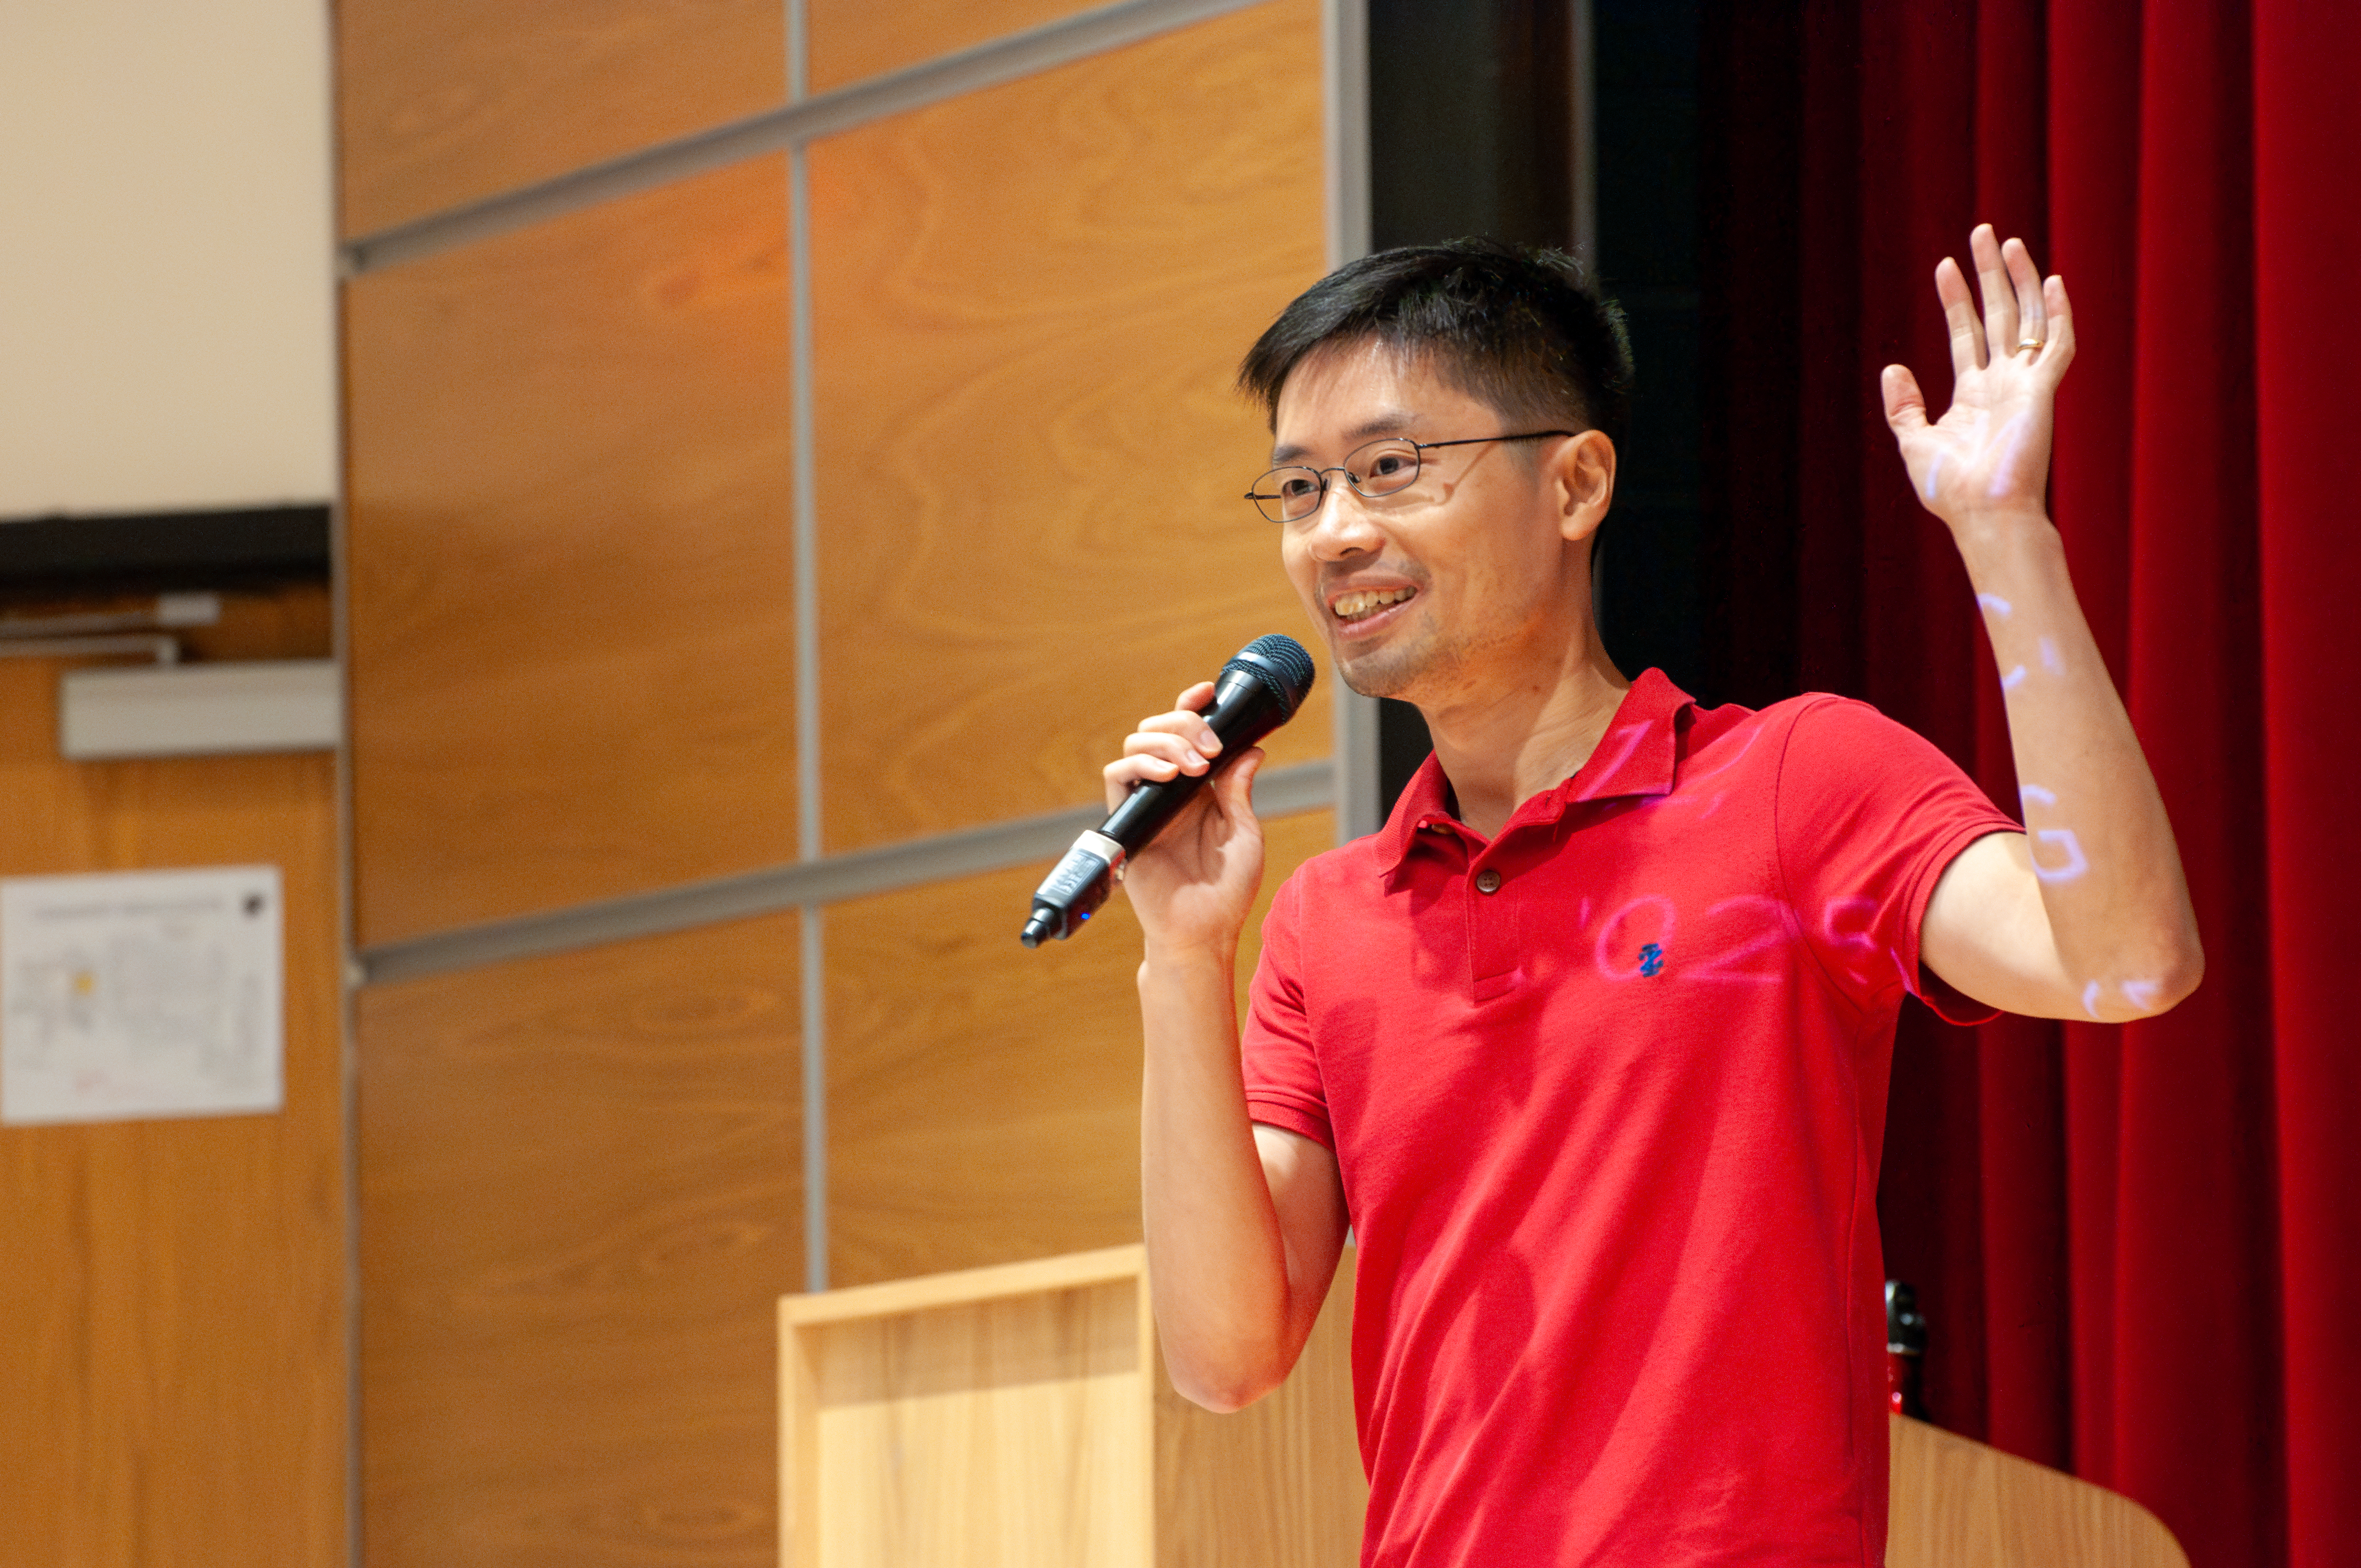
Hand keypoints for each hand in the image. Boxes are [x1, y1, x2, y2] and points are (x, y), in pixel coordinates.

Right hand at [1102, 682, 1265, 954]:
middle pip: (1160, 730)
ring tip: (1194, 767)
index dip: (1194, 709)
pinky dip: (1140, 764)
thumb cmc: (1227, 891)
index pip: (1190, 737)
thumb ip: (1239, 791)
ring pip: (1136, 744)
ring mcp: (1148, 804)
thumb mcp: (1245, 834)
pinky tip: (1168, 776)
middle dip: (1184, 724)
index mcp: (1201, 790)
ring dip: (1166, 743)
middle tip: (1209, 748)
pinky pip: (1118, 777)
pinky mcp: (1127, 820)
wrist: (1202, 930)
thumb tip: (1250, 748)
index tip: (1208, 691)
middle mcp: (1171, 791)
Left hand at [1882, 224, 2075, 533]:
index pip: (1966, 334)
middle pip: (1998, 315)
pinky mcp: (2043, 391)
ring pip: (2028, 320)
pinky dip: (2058, 314)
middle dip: (1990, 275)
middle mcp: (2003, 384)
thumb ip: (1903, 406)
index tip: (1944, 266)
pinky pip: (2058, 345)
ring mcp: (2026, 385)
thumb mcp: (1914, 442)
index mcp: (1974, 395)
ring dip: (2020, 281)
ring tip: (2005, 243)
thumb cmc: (1951, 488)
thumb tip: (1892, 368)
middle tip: (1982, 233)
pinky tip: (2052, 282)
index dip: (1956, 299)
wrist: (1982, 514)